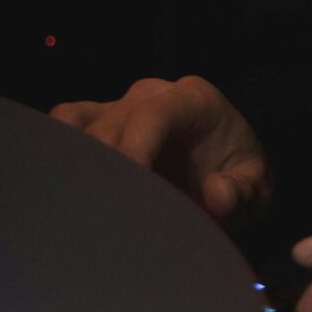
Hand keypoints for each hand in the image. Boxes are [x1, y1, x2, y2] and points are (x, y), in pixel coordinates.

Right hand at [49, 75, 271, 225]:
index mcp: (193, 100)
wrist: (225, 169)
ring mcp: (119, 105)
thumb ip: (242, 193)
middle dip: (104, 170)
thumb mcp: (256, 189)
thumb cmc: (238, 176)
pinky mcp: (95, 121)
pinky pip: (63, 125)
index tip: (128, 190)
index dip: (133, 151)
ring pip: (77, 124)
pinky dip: (56, 152)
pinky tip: (61, 191)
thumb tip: (216, 196)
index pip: (151, 117)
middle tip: (101, 216)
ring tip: (80, 206)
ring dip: (75, 163)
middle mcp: (151, 94)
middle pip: (110, 125)